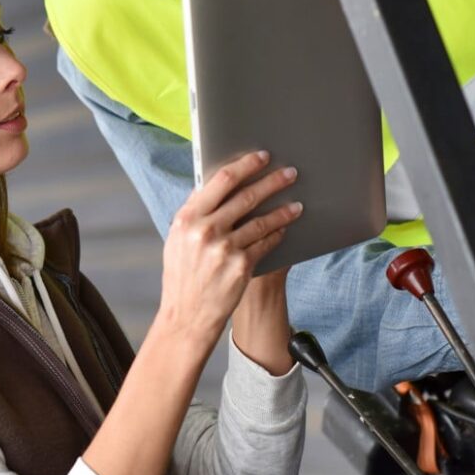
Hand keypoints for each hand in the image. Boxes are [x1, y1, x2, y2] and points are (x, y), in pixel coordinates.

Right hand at [158, 151, 300, 351]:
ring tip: (297, 204)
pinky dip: (277, 234)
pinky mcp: (240, 266)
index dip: (244, 165)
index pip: (220, 180)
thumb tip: (213, 183)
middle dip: (271, 182)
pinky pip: (265, 243)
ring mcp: (223, 248)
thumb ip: (195, 212)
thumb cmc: (183, 276)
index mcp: (186, 217)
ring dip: (283, 210)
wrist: (186, 317)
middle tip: (289, 173)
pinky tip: (286, 228)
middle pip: (245, 196)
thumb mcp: (177, 240)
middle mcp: (204, 230)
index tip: (260, 157)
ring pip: (261, 220)